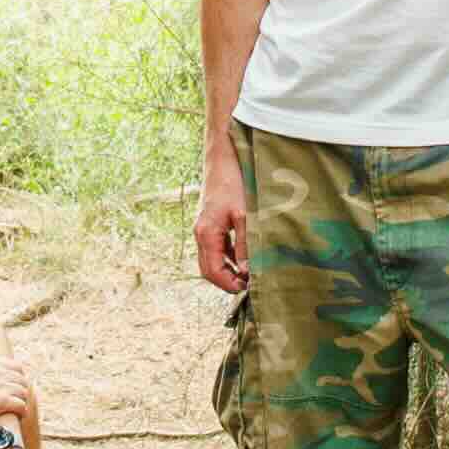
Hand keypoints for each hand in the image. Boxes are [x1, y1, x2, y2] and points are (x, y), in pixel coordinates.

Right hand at [0, 355, 29, 436]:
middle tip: (15, 401)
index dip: (17, 378)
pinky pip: (21, 405)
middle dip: (20, 391)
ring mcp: (0, 387)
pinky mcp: (1, 403)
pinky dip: (22, 411)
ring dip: (22, 401)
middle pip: (22, 380)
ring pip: (23, 392)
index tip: (12, 388)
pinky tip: (17, 416)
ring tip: (17, 410)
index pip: (16, 367)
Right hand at [194, 152, 249, 292]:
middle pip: (208, 270)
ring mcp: (203, 229)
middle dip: (226, 281)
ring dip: (227, 270)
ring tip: (247, 274)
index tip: (247, 288)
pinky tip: (243, 258)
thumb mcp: (244, 216)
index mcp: (206, 234)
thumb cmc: (233, 184)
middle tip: (247, 285)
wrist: (222, 160)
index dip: (229, 284)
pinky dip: (227, 258)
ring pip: (211, 260)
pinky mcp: (209, 224)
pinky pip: (215, 248)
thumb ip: (245, 245)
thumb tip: (246, 270)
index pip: (213, 271)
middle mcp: (200, 233)